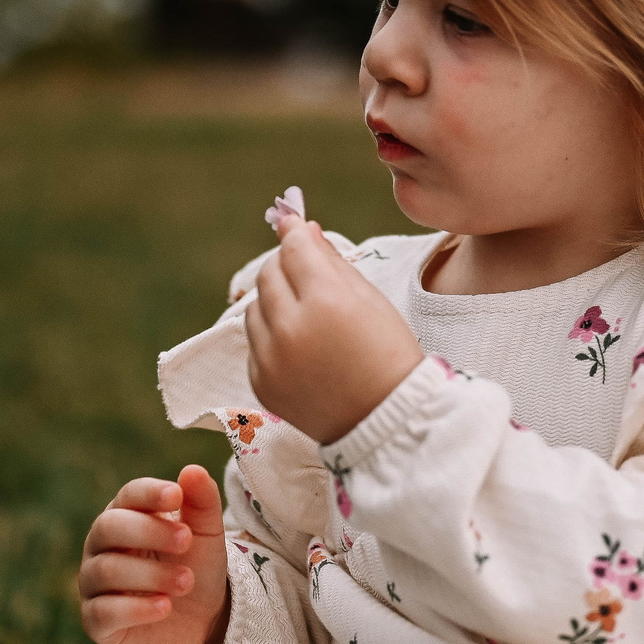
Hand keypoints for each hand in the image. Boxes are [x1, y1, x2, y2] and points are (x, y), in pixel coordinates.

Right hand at [81, 463, 230, 643]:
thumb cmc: (197, 566)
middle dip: (149, 531)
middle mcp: (101, 546)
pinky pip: (104, 612)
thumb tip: (192, 470)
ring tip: (187, 581)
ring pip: (107, 570)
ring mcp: (94, 583)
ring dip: (152, 574)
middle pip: (108, 527)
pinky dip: (137, 609)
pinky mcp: (96, 622)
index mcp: (126, 516)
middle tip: (186, 541)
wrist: (202, 620)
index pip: (127, 496)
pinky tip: (165, 607)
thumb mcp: (207, 534)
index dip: (149, 494)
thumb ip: (202, 502)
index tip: (176, 496)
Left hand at [242, 219, 423, 444]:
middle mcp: (291, 329)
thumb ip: (332, 261)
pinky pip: (255, 343)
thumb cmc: (389, 355)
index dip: (293, 231)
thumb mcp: (371, 300)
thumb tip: (304, 228)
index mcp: (326, 302)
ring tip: (307, 317)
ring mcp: (270, 359)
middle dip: (285, 265)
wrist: (386, 422)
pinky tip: (301, 347)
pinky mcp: (260, 383)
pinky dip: (272, 336)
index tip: (291, 221)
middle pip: (268, 274)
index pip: (294, 249)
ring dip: (275, 302)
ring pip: (255, 307)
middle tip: (306, 272)